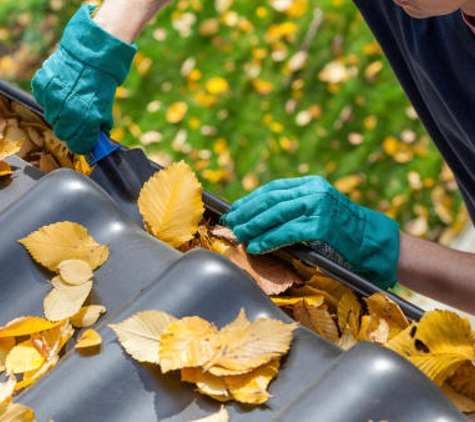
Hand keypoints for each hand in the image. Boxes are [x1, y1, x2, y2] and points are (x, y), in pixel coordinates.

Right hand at [31, 5, 136, 153]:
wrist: (92, 55)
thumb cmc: (102, 83)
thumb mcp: (106, 109)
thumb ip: (99, 128)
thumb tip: (97, 142)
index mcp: (87, 120)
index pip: (77, 146)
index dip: (81, 144)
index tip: (83, 140)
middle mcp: (69, 111)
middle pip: (63, 133)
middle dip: (71, 130)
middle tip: (78, 119)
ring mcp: (53, 98)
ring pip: (52, 118)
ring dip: (60, 113)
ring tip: (70, 100)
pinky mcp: (42, 85)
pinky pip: (43, 100)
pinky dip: (50, 98)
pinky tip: (61, 90)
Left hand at [221, 176, 399, 288]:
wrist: (374, 241)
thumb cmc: (344, 230)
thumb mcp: (319, 209)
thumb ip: (295, 207)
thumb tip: (260, 216)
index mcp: (311, 184)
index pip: (273, 188)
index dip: (251, 199)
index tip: (235, 209)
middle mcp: (314, 190)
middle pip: (271, 199)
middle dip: (247, 212)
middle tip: (231, 223)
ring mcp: (319, 206)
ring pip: (276, 214)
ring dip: (254, 226)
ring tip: (239, 235)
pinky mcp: (322, 225)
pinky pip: (288, 232)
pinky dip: (269, 239)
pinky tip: (257, 246)